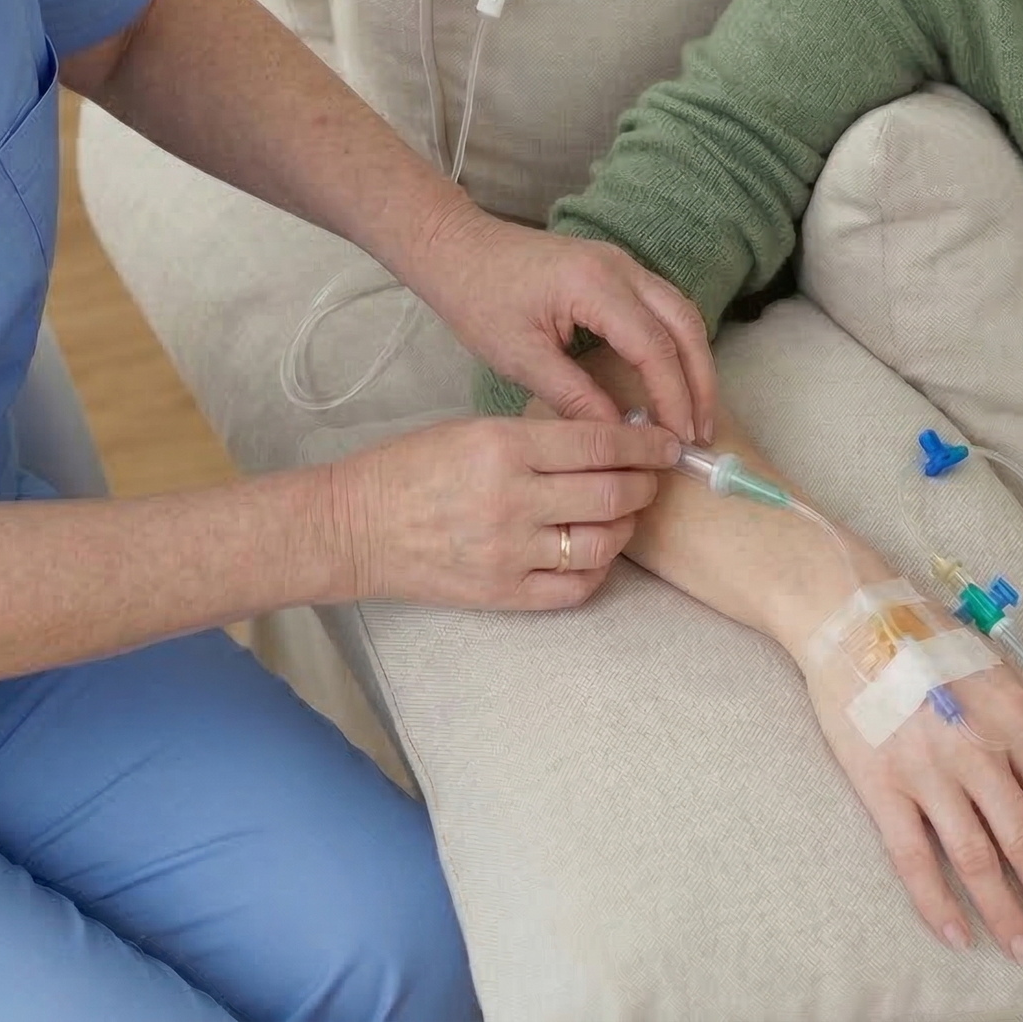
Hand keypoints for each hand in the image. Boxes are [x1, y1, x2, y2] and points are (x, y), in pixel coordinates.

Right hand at [327, 415, 682, 609]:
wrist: (356, 526)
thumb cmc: (412, 467)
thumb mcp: (474, 429)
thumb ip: (540, 436)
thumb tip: (607, 438)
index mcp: (504, 447)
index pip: (598, 441)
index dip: (644, 442)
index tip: (666, 442)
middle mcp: (512, 500)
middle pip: (611, 493)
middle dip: (646, 482)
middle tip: (652, 476)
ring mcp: (509, 552)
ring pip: (602, 542)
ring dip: (627, 526)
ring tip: (626, 512)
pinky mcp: (503, 593)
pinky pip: (575, 587)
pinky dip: (599, 568)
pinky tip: (596, 550)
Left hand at [420, 205, 717, 442]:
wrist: (458, 249)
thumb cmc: (478, 299)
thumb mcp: (520, 357)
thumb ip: (574, 396)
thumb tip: (619, 436)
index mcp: (594, 285)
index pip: (654, 346)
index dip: (673, 396)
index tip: (678, 440)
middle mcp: (620, 267)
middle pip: (685, 323)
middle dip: (700, 381)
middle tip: (700, 434)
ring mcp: (622, 263)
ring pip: (681, 311)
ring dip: (694, 362)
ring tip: (693, 414)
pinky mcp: (616, 270)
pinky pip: (663, 306)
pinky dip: (676, 344)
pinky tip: (672, 379)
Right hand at [802, 637, 1022, 959]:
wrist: (852, 618)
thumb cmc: (935, 640)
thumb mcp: (1006, 671)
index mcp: (1015, 718)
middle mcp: (977, 748)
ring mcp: (926, 770)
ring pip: (976, 858)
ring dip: (1006, 911)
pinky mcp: (880, 784)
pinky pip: (913, 857)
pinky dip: (937, 902)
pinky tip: (958, 934)